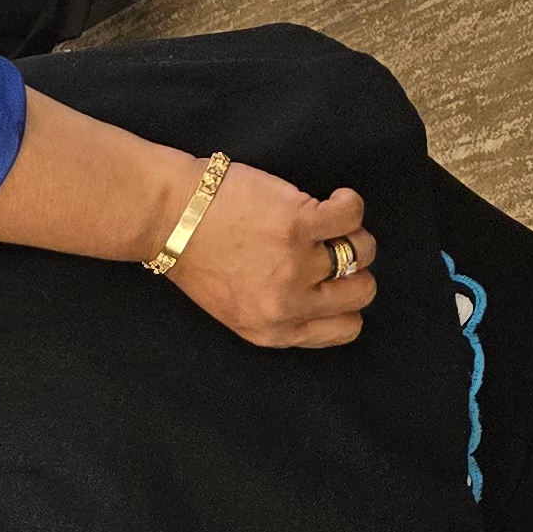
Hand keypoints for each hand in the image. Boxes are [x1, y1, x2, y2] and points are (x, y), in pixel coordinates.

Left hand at [163, 167, 378, 349]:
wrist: (170, 217)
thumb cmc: (196, 257)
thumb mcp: (235, 309)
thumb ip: (280, 314)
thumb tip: (327, 296)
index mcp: (272, 331)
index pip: (344, 329)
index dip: (347, 301)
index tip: (336, 280)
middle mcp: (287, 304)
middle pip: (361, 292)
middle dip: (354, 268)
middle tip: (331, 246)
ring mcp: (295, 264)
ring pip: (362, 251)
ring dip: (352, 233)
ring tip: (326, 220)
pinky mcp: (298, 224)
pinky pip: (352, 215)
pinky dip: (348, 203)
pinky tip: (331, 200)